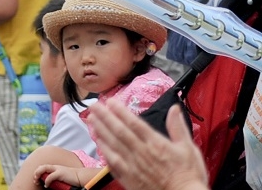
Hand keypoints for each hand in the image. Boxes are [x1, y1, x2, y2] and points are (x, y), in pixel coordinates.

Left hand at [35, 165, 88, 188]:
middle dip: (36, 172)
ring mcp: (58, 169)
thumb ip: (55, 177)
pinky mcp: (60, 173)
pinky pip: (50, 177)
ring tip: (37, 181)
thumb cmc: (72, 178)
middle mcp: (55, 167)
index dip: (38, 171)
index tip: (36, 178)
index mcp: (55, 167)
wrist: (81, 176)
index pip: (43, 166)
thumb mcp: (62, 176)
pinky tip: (46, 185)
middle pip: (41, 166)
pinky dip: (46, 181)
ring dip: (38, 174)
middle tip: (35, 180)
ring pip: (43, 169)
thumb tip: (50, 183)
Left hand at [91, 101, 208, 189]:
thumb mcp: (188, 148)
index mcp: (156, 144)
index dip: (121, 111)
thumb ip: (178, 127)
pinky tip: (98, 142)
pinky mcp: (128, 178)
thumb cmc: (188, 174)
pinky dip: (104, 151)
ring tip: (91, 119)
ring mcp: (133, 166)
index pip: (134, 123)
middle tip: (94, 105)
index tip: (110, 102)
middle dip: (105, 117)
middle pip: (119, 131)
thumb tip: (174, 108)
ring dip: (100, 130)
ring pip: (113, 145)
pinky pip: (112, 163)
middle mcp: (141, 153)